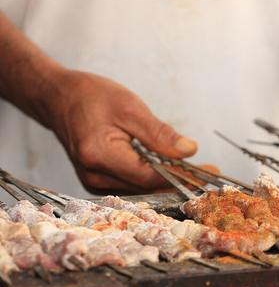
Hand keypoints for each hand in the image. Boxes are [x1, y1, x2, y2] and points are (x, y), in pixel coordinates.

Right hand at [46, 71, 197, 193]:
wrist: (59, 98)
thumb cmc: (92, 97)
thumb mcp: (131, 108)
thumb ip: (160, 133)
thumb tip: (190, 151)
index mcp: (100, 155)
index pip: (151, 176)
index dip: (182, 176)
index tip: (209, 171)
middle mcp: (94, 176)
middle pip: (148, 187)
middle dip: (182, 181)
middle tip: (211, 172)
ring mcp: (94, 183)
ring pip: (142, 190)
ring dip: (170, 182)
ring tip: (198, 172)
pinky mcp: (98, 182)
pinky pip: (133, 186)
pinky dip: (154, 179)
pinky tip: (172, 171)